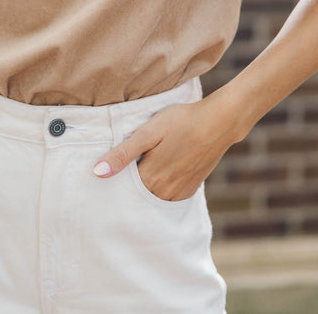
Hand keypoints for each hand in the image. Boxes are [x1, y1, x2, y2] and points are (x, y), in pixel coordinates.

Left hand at [93, 97, 236, 200]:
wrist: (219, 122)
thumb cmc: (181, 122)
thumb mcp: (148, 132)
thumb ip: (123, 154)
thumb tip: (98, 172)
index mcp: (150, 179)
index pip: (122, 189)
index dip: (115, 178)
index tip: (108, 170)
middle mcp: (164, 192)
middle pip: (137, 195)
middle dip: (129, 184)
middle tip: (127, 165)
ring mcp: (179, 193)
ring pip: (153, 196)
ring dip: (146, 186)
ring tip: (145, 165)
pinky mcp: (191, 189)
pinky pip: (168, 195)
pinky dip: (161, 187)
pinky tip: (162, 170)